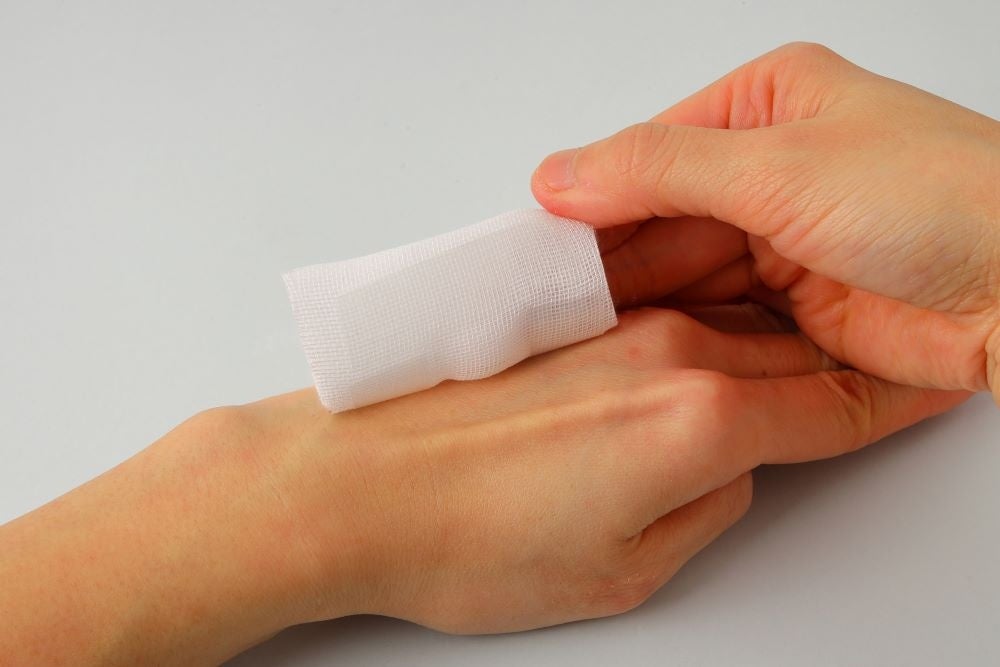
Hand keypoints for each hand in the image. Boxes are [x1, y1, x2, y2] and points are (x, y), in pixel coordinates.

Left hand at [233, 307, 962, 636]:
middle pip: (784, 349)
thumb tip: (729, 470)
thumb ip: (705, 508)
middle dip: (830, 367)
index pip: (829, 404)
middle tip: (857, 381)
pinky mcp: (560, 314)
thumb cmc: (460, 540)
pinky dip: (701, 313)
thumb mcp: (620, 570)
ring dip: (768, 332)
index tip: (909, 396)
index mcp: (694, 418)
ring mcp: (606, 320)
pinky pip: (662, 303)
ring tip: (788, 354)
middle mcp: (660, 347)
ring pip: (727, 315)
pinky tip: (696, 332)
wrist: (344, 486)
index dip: (883, 403)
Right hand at [532, 42, 999, 401]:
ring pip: (684, 275)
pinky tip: (636, 357)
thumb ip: (657, 170)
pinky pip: (718, 320)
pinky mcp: (798, 304)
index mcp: (765, 106)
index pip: (647, 154)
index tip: (538, 247)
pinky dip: (681, 338)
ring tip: (578, 339)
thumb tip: (559, 176)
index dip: (589, 202)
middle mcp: (770, 170)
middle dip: (611, 262)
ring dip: (641, 305)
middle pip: (660, 220)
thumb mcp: (778, 166)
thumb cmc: (945, 200)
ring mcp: (783, 240)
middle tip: (552, 305)